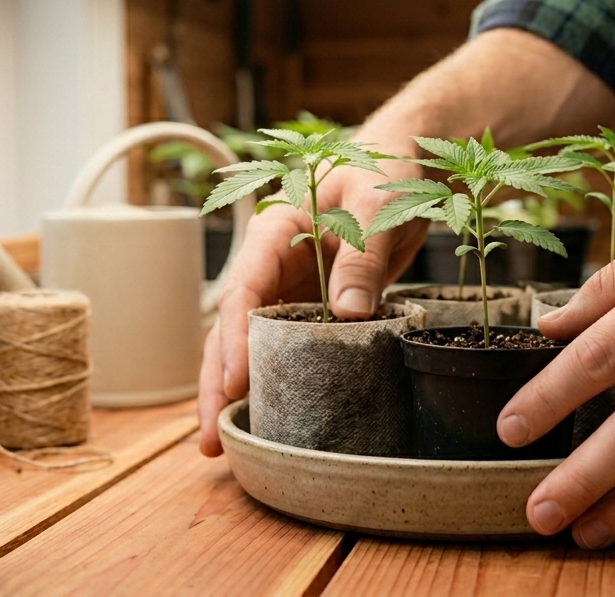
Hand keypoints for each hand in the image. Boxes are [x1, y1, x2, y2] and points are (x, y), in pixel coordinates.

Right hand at [196, 165, 427, 456]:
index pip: (244, 291)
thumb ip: (364, 255)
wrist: (403, 170)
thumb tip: (349, 313)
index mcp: (273, 232)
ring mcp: (285, 290)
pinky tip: (262, 421)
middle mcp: (270, 266)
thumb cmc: (386, 177)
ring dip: (231, 392)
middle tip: (211, 438)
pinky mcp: (307, 309)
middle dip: (215, 383)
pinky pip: (281, 349)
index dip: (235, 339)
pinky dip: (269, 383)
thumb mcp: (379, 207)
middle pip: (230, 329)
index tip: (235, 383)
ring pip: (247, 346)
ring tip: (219, 444)